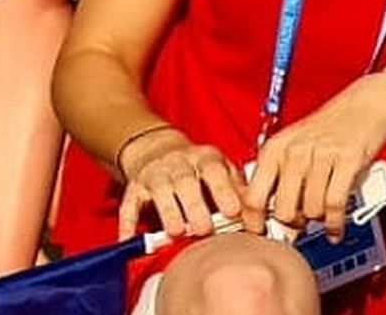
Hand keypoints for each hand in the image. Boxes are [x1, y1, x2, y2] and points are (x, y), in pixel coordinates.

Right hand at [117, 127, 245, 238]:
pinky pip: (129, 205)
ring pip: (159, 191)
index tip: (234, 211)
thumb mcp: (221, 168)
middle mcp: (179, 164)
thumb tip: (257, 210)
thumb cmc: (198, 166)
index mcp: (205, 158)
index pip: (215, 171)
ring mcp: (155, 175)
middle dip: (195, 206)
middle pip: (186, 182)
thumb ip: (237, 187)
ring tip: (177, 232)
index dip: (224, 191)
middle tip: (205, 229)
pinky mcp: (134, 188)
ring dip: (168, 212)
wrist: (158, 149)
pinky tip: (130, 237)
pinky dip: (128, 222)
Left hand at [241, 72, 385, 238]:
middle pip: (283, 210)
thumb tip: (268, 216)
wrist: (369, 103)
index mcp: (275, 148)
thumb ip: (280, 176)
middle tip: (301, 223)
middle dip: (293, 224)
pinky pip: (335, 204)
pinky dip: (335, 223)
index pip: (252, 198)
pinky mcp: (348, 160)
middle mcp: (294, 151)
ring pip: (311, 209)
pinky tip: (335, 227)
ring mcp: (321, 155)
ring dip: (318, 219)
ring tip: (322, 214)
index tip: (261, 234)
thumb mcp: (295, 144)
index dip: (255, 223)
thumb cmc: (332, 126)